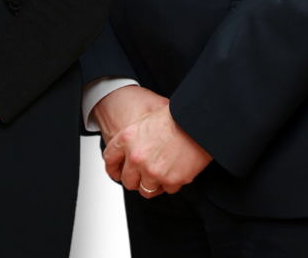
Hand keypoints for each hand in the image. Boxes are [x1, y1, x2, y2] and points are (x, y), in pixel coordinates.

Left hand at [93, 85, 210, 196]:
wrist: (197, 123)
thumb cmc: (175, 117)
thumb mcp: (145, 121)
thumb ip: (133, 140)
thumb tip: (129, 156)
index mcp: (126, 139)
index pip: (109, 160)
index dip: (113, 169)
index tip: (118, 173)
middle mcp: (136, 158)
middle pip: (128, 181)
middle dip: (136, 180)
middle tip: (146, 176)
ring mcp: (152, 171)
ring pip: (146, 190)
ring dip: (154, 185)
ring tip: (163, 174)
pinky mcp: (170, 180)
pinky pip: (167, 189)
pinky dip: (173, 183)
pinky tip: (178, 170)